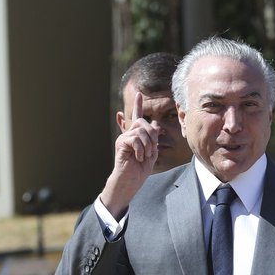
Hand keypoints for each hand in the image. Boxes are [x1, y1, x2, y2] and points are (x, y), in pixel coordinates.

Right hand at [99, 91, 160, 218]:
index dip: (138, 105)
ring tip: (144, 156)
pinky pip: (135, 139)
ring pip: (141, 131)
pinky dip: (141, 149)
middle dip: (152, 137)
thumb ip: (153, 138)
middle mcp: (129, 134)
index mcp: (137, 136)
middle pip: (143, 123)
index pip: (137, 117)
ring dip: (148, 146)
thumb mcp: (152, 152)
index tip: (139, 93)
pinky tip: (138, 157)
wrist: (131, 181)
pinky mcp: (121, 143)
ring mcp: (124, 138)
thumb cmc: (140, 169)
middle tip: (151, 151)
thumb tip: (153, 123)